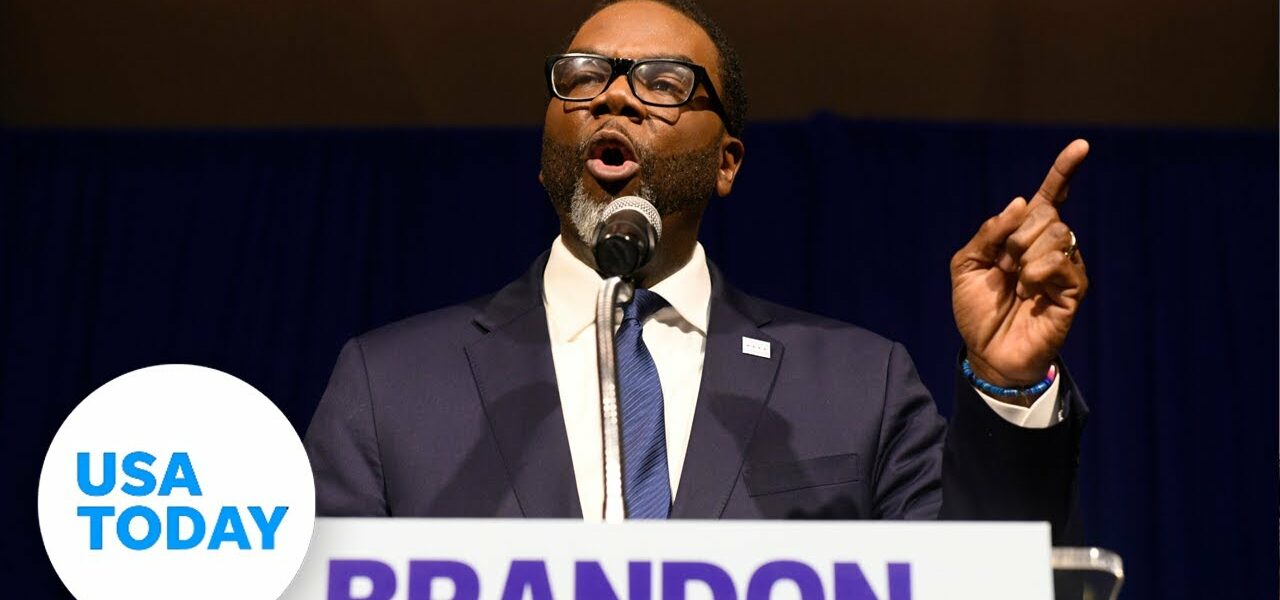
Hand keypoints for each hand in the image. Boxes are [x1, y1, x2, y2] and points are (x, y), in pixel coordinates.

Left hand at [950, 140, 1089, 399]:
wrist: (986, 352)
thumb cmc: (976, 311)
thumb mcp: (966, 266)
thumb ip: (988, 233)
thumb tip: (1020, 203)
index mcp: (1022, 236)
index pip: (1049, 197)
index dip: (1063, 171)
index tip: (1081, 146)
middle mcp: (1048, 246)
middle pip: (1046, 213)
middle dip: (1017, 235)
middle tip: (1005, 266)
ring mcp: (1063, 267)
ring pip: (1057, 233)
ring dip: (1027, 254)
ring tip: (1017, 282)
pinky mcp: (1073, 289)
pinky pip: (1063, 261)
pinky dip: (1038, 271)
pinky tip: (1029, 290)